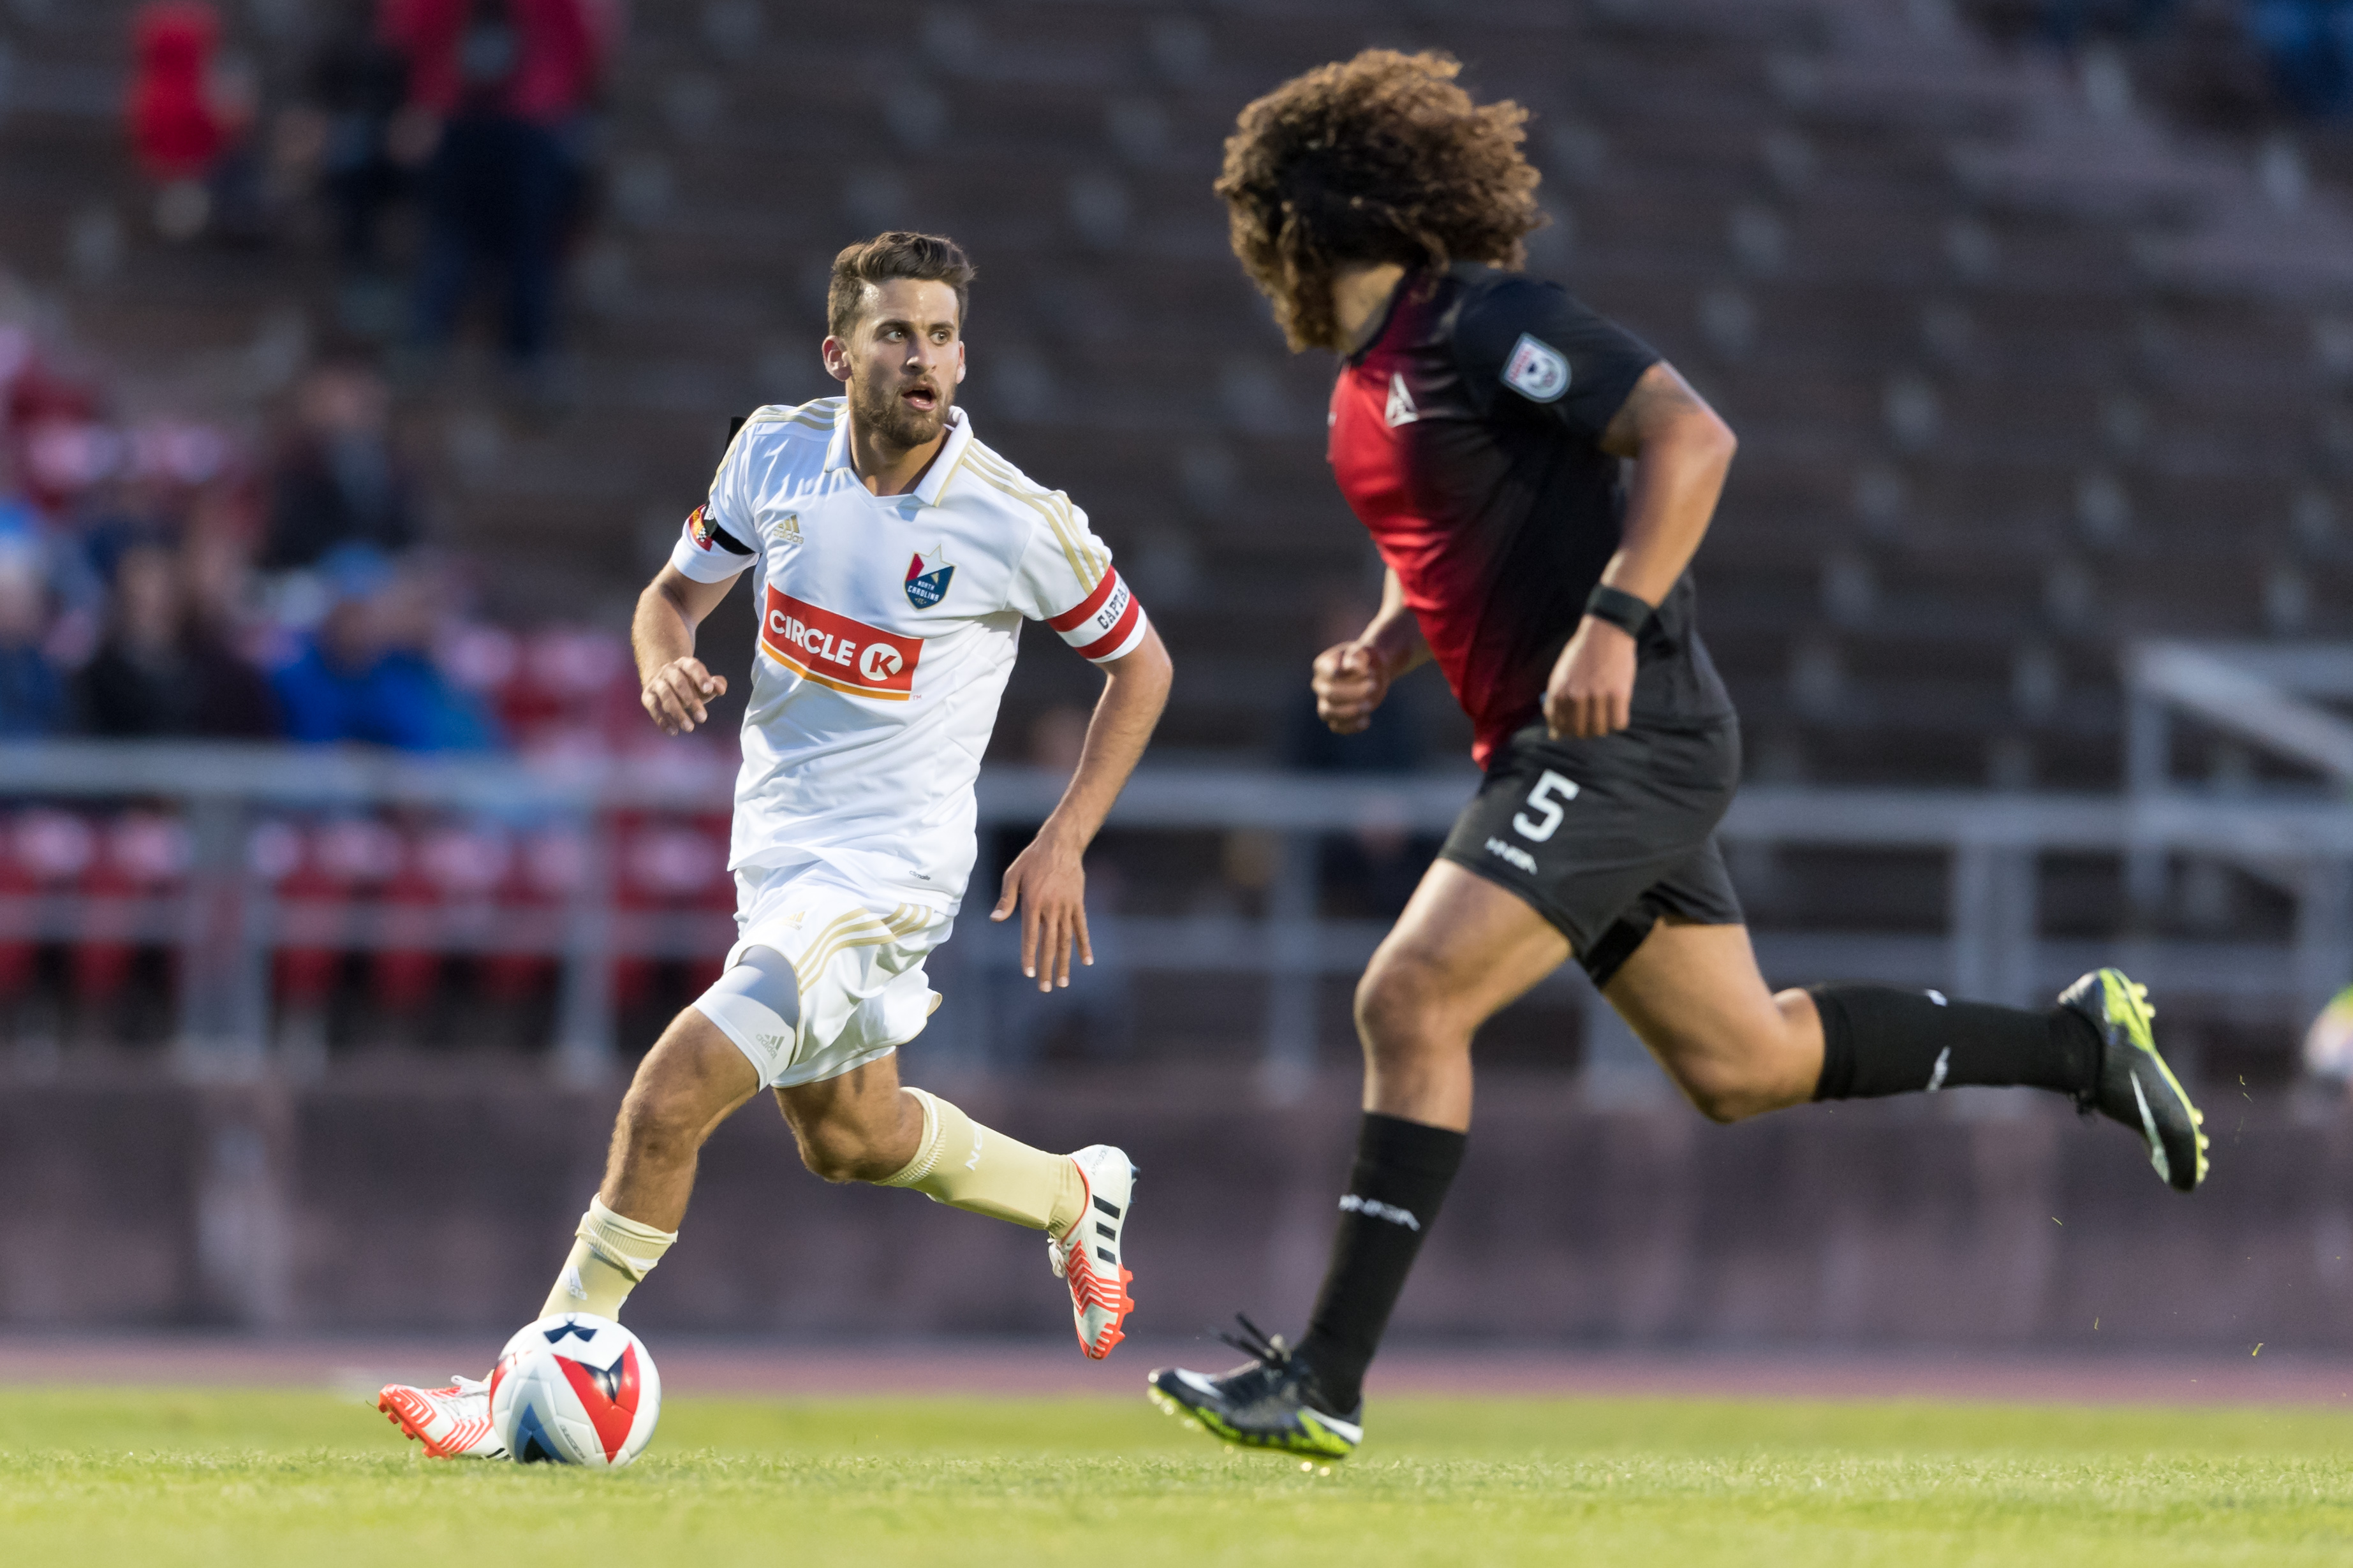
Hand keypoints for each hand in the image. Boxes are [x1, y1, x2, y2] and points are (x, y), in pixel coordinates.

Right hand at [641, 657, 726, 734]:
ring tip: (689, 728)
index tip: (709, 691)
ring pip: (666, 695)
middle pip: (679, 683)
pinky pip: (653, 707)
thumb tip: (720, 689)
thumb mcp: (704, 685)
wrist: (665, 684)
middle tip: (702, 719)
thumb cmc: (691, 686)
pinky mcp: (647, 695)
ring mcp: (656, 682)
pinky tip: (673, 731)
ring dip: (677, 712)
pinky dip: (662, 720)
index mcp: (685, 664)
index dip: (701, 677)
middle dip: (691, 701)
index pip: (693, 667)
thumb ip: (716, 685)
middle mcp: (669, 670)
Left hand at [991, 826, 1090, 991]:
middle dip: (1047, 968)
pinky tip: (1086, 961)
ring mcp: (1066, 907)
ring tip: (1063, 982)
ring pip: (1066, 940)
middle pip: (1049, 944)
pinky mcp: (1078, 904)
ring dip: (1064, 963)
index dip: (1029, 956)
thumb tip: (996, 920)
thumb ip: (1006, 899)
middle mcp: (1050, 908)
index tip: (1029, 974)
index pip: (1030, 936)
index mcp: (1032, 903)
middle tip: (1046, 988)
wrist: (1060, 844)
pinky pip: (1082, 928)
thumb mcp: (1013, 875)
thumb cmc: (1032, 860)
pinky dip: (1084, 945)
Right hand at [1310, 640, 1391, 734]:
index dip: (1341, 673)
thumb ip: (1357, 655)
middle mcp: (1320, 685)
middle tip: (1374, 686)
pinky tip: (1367, 720)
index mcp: (1323, 665)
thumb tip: (1352, 665)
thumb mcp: (1364, 651)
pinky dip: (1351, 726)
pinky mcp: (1336, 717)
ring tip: (1370, 705)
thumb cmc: (1365, 659)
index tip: (1363, 670)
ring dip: (1349, 712)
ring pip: (1328, 713)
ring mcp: (1326, 702)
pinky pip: (1337, 727)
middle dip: (1353, 692)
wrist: (1373, 672)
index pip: (1327, 672)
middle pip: (1330, 694)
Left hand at [1543, 618, 1636, 738]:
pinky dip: (1618, 722)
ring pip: (1599, 730)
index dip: (1567, 731)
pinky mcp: (1619, 694)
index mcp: (1559, 692)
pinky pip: (1618, 723)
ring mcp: (1598, 696)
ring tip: (1606, 716)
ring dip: (1603, 728)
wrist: (1606, 631)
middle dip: (1586, 732)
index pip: (1559, 727)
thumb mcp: (1561, 675)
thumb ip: (1555, 703)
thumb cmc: (1582, 654)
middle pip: (1579, 731)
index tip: (1575, 727)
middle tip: (1593, 724)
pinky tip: (1617, 712)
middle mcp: (1576, 696)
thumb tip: (1555, 735)